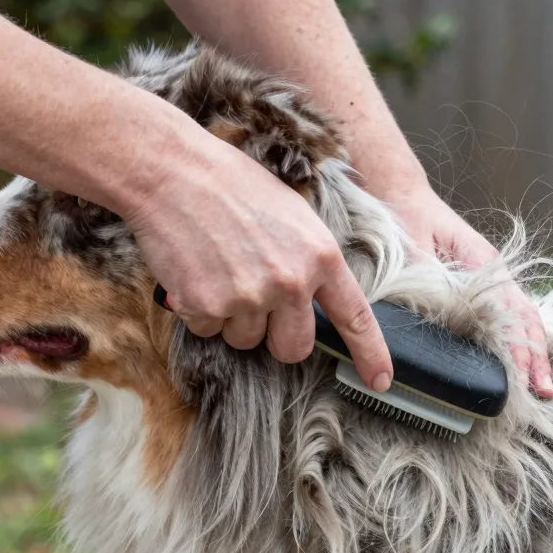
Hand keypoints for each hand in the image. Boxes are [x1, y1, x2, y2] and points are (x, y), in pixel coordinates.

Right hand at [123, 135, 393, 391]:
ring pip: (246, 341)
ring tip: (221, 271)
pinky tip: (196, 272)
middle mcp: (290, 282)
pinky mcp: (207, 306)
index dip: (370, 354)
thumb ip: (311, 262)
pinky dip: (200, 311)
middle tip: (257, 304)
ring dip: (233, 319)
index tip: (379, 380)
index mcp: (321, 256)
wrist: (172, 172)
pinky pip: (209, 331)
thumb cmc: (234, 187)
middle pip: (294, 348)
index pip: (355, 317)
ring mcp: (248, 297)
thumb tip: (316, 303)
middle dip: (276, 338)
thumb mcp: (294, 217)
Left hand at [383, 184, 552, 397]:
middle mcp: (495, 272)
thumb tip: (440, 316)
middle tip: (544, 393)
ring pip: (523, 319)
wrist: (402, 192)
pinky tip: (523, 362)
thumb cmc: (407, 216)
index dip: (521, 348)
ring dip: (532, 352)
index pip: (513, 313)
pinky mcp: (482, 285)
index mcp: (483, 263)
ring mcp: (492, 279)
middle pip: (527, 319)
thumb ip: (428, 280)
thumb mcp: (412, 247)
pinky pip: (509, 315)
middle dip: (537, 357)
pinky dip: (520, 340)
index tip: (528, 377)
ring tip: (539, 386)